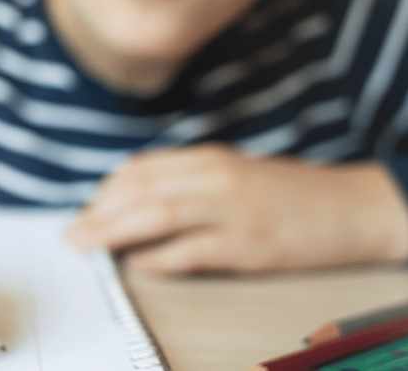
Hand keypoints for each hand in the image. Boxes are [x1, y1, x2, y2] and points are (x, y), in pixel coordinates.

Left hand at [66, 144, 407, 273]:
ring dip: (114, 231)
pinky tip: (136, 265)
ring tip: (86, 247)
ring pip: (159, 213)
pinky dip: (159, 258)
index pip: (143, 169)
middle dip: (98, 212)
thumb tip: (137, 204)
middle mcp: (217, 177)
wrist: (352, 206)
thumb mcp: (234, 174)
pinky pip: (194, 249)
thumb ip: (188, 183)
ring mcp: (234, 208)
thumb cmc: (286, 194)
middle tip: (71, 234)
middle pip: (142, 190)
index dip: (106, 191)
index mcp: (210, 158)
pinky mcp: (251, 242)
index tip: (86, 210)